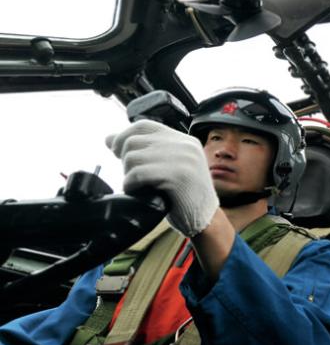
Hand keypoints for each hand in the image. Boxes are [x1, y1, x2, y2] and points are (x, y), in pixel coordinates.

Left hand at [106, 120, 218, 236]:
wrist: (205, 219)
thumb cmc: (185, 196)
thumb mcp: (169, 167)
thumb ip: (146, 150)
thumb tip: (109, 138)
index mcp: (185, 140)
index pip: (144, 125)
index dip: (123, 136)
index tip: (117, 151)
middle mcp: (185, 146)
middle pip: (135, 141)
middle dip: (125, 160)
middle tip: (133, 177)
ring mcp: (183, 160)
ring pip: (133, 157)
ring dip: (128, 175)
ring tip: (137, 186)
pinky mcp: (177, 176)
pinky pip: (139, 174)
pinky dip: (130, 185)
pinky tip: (137, 192)